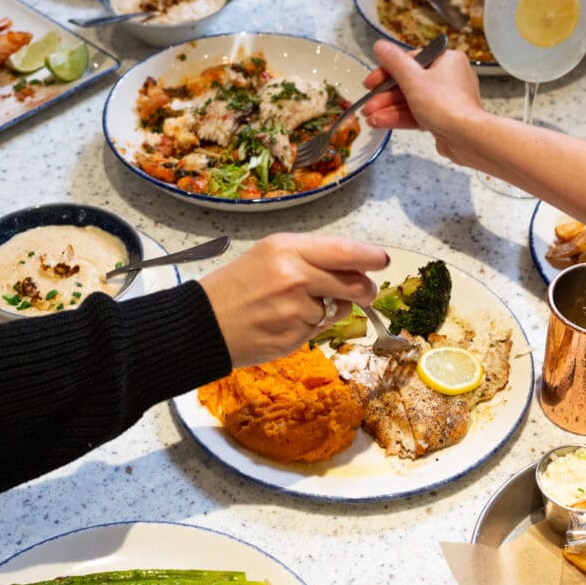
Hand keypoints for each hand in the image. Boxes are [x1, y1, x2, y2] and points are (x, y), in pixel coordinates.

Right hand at [199, 233, 389, 366]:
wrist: (202, 323)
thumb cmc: (236, 286)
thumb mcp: (269, 256)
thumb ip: (310, 258)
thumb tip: (355, 267)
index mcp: (286, 248)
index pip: (343, 251)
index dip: (369, 257)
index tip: (382, 261)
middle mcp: (294, 275)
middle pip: (353, 283)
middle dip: (366, 290)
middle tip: (367, 292)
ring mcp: (295, 309)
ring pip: (339, 310)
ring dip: (331, 310)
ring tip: (298, 307)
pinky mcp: (294, 336)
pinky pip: (319, 330)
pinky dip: (311, 328)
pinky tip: (286, 323)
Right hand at [361, 40, 485, 163]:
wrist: (467, 137)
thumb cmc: (445, 104)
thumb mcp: (413, 79)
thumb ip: (394, 62)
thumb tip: (380, 45)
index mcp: (447, 60)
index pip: (410, 61)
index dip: (386, 72)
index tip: (370, 82)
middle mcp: (449, 78)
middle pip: (409, 83)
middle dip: (385, 97)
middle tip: (367, 105)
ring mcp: (447, 100)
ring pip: (412, 101)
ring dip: (389, 109)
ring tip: (370, 118)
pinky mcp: (443, 119)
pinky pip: (418, 114)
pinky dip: (400, 118)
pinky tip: (381, 123)